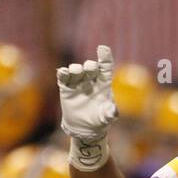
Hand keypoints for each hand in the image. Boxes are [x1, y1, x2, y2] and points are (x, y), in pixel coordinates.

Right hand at [57, 45, 117, 169]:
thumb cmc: (99, 120)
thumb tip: (114, 111)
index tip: (103, 49)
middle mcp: (91, 80)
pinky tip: (63, 72)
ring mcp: (78, 83)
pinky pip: (63, 77)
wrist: (85, 128)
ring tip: (76, 72)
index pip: (105, 67)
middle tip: (90, 69)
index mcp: (104, 83)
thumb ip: (110, 113)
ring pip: (76, 70)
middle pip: (90, 67)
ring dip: (76, 69)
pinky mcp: (66, 88)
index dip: (104, 57)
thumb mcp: (106, 118)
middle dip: (90, 65)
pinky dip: (63, 73)